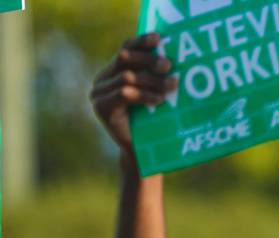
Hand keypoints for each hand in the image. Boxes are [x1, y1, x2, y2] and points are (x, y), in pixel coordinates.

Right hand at [90, 34, 177, 153]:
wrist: (143, 152)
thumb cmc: (153, 121)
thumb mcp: (155, 94)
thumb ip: (155, 76)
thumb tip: (174, 59)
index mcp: (113, 71)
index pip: (126, 49)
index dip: (141, 42)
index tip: (159, 39)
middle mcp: (103, 79)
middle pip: (125, 59)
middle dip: (149, 60)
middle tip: (170, 65)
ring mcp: (99, 93)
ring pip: (127, 77)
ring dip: (152, 80)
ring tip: (172, 86)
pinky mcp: (102, 108)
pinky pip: (124, 94)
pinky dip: (144, 95)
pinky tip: (160, 100)